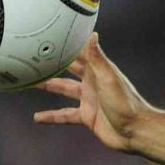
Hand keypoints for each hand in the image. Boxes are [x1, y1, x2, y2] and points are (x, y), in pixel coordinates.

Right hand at [34, 33, 151, 151]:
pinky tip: (37, 118)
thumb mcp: (109, 79)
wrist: (136, 131)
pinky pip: (65, 115)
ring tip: (28, 82)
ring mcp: (89, 99)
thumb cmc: (127, 103)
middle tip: (31, 54)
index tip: (46, 33)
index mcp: (97, 70)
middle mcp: (92, 82)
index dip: (64, 42)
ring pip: (63, 89)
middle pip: (67, 68)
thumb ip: (98, 58)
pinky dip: (52, 116)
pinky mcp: (87, 116)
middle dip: (51, 61)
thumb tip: (92, 33)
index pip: (77, 51)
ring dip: (47, 85)